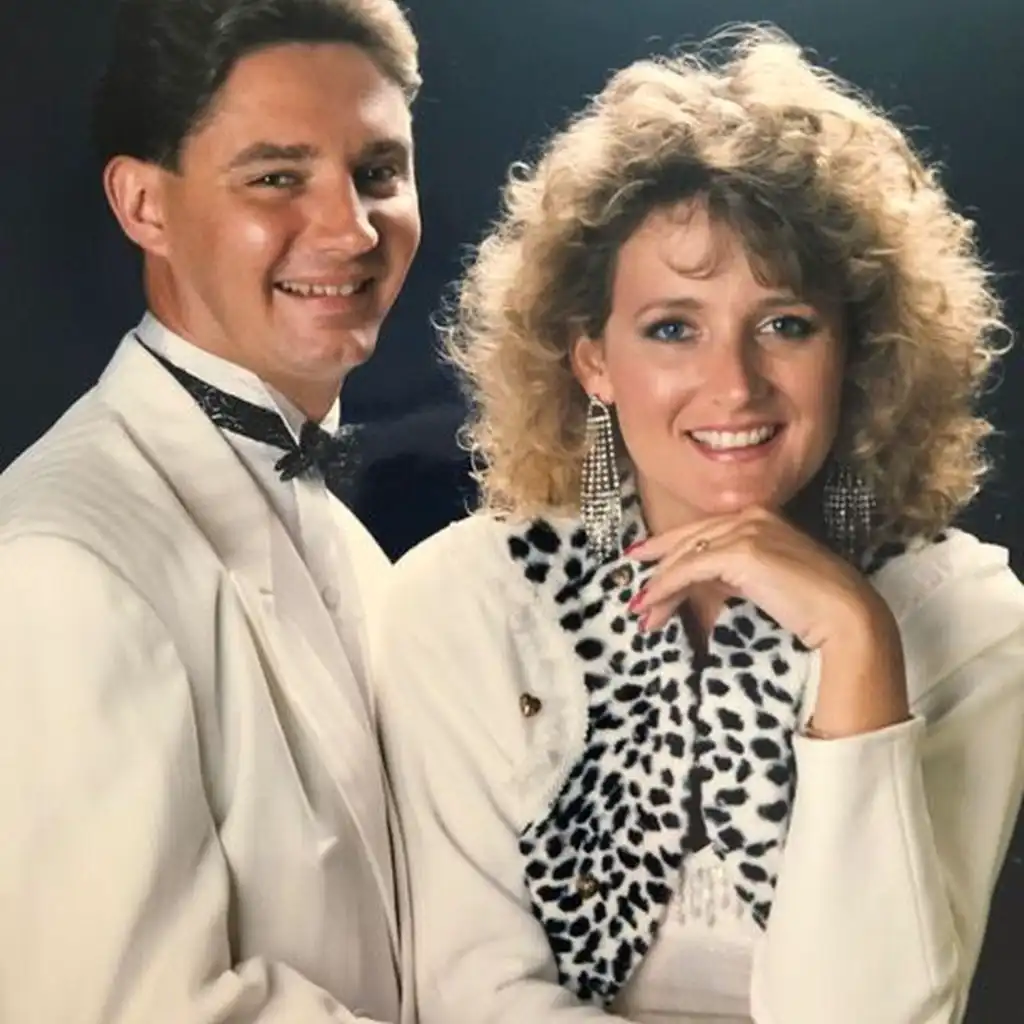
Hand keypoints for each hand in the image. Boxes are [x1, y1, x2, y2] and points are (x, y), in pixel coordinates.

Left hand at [627, 506, 888, 649]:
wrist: (846, 615)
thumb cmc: (815, 607)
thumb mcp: (767, 582)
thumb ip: (734, 575)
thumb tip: (697, 589)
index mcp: (760, 517)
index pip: (702, 530)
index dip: (668, 547)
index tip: (643, 561)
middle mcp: (751, 516)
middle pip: (688, 541)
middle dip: (658, 571)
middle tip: (637, 599)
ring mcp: (746, 530)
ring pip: (686, 556)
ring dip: (659, 587)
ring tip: (643, 613)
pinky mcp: (741, 552)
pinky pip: (690, 569)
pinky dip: (667, 587)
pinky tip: (653, 604)